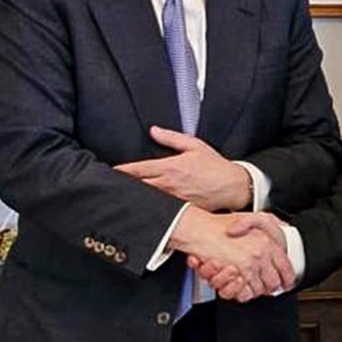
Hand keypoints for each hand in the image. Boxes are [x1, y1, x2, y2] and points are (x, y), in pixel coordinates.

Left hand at [115, 126, 251, 209]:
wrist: (233, 187)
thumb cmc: (216, 166)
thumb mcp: (195, 146)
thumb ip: (171, 138)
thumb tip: (153, 130)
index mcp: (171, 167)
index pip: (139, 170)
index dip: (121, 171)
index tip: (110, 172)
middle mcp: (170, 184)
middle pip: (138, 187)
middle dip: (123, 187)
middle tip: (107, 187)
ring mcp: (174, 199)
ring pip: (147, 200)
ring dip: (134, 198)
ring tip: (119, 198)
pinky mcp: (180, 210)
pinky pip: (160, 211)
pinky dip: (149, 209)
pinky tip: (140, 210)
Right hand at [170, 207, 292, 295]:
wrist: (199, 230)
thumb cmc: (220, 224)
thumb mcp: (251, 218)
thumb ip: (271, 222)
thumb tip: (284, 228)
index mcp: (267, 242)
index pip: (286, 266)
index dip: (287, 278)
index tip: (286, 282)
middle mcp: (260, 254)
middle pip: (274, 281)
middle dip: (270, 286)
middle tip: (266, 285)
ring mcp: (249, 265)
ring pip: (259, 289)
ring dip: (255, 289)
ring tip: (250, 283)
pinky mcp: (236, 274)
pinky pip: (245, 293)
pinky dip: (243, 292)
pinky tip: (240, 285)